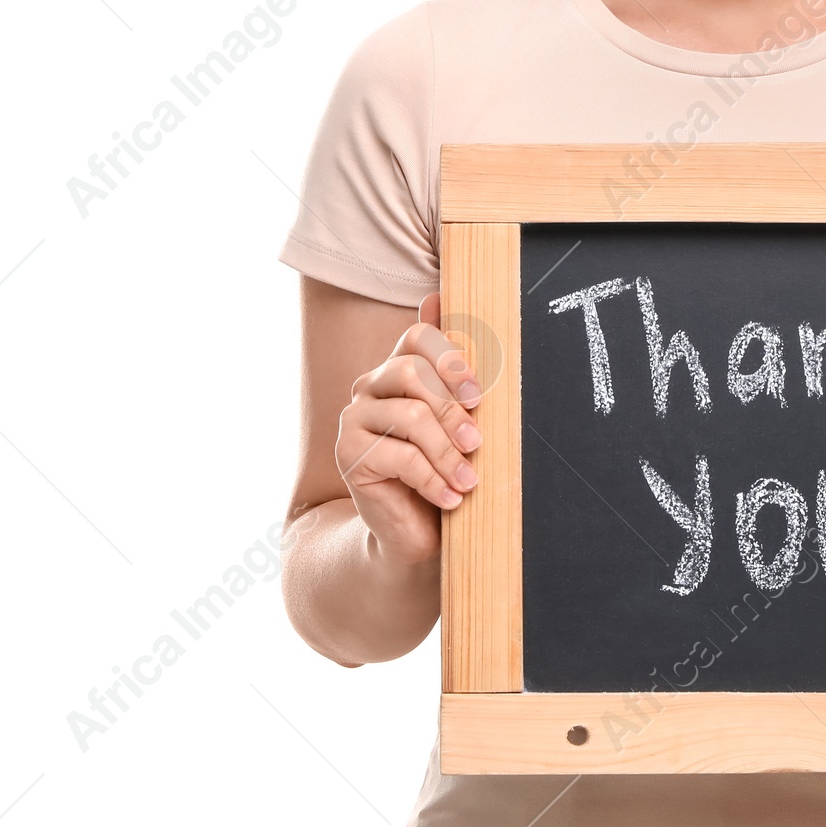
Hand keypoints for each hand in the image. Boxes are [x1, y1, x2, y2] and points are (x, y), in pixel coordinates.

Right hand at [334, 291, 483, 566]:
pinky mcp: (348, 454)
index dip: (449, 357)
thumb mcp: (454, 419)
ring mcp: (353, 419)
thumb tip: (439, 297)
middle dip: (452, 408)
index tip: (477, 393)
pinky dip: (434, 479)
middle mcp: (369, 386)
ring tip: (470, 479)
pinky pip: (401, 458)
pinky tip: (452, 497)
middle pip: (412, 373)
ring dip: (448, 452)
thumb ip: (451, 369)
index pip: (416, 336)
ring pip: (411, 417)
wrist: (411, 528)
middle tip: (477, 442)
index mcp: (397, 369)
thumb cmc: (440, 465)